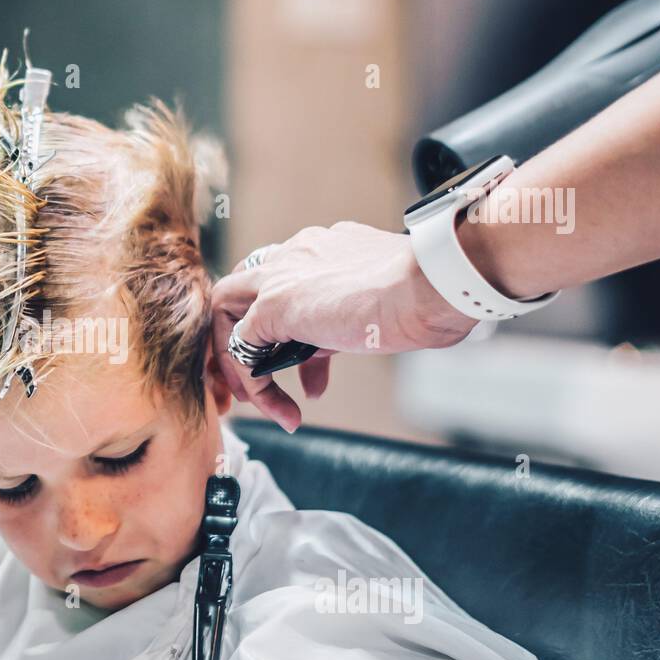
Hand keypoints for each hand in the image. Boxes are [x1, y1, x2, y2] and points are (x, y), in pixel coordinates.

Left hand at [211, 221, 476, 431]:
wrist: (433, 285)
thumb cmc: (425, 296)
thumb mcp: (375, 310)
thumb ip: (344, 328)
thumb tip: (332, 353)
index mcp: (320, 249)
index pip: (281, 283)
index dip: (281, 328)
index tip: (303, 365)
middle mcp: (293, 254)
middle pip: (239, 292)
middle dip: (238, 339)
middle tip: (252, 381)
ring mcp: (279, 277)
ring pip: (227, 314)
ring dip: (237, 362)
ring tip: (257, 403)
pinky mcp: (274, 306)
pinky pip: (243, 348)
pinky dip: (254, 383)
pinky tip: (284, 410)